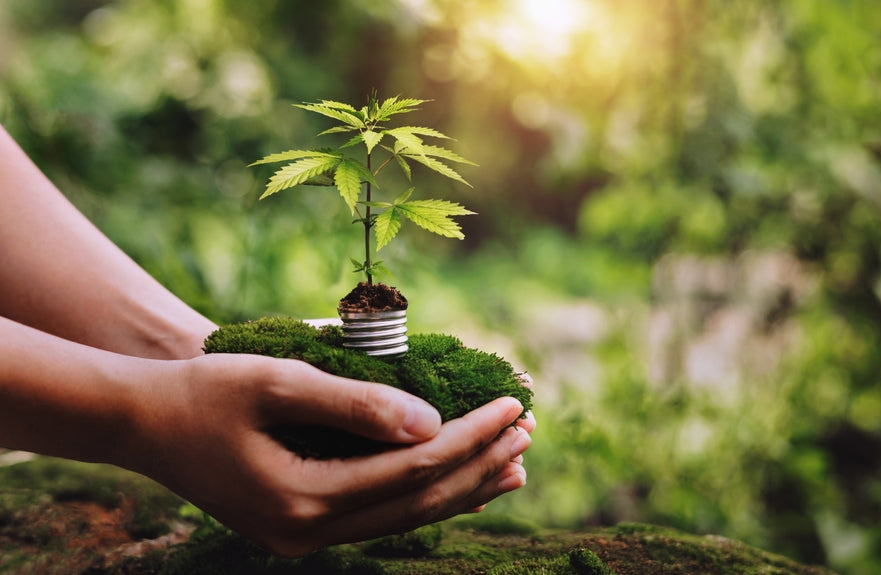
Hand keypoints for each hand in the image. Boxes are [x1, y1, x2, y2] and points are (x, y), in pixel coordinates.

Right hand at [127, 353, 531, 556]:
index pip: (414, 469)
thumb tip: (432, 423)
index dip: (471, 436)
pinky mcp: (302, 525)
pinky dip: (425, 495)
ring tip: (516, 464)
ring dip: (463, 488)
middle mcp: (307, 532)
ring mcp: (304, 537)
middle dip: (480, 465)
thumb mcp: (278, 383)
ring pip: (405, 518)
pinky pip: (381, 515)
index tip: (514, 405)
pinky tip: (459, 479)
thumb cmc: (207, 391)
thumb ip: (355, 404)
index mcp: (302, 497)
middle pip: (419, 502)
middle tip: (530, 430)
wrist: (144, 422)